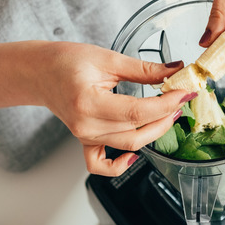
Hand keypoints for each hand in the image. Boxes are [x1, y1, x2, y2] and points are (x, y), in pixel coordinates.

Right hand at [35, 42, 193, 175]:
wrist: (39, 72)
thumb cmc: (66, 61)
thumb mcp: (108, 58)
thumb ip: (144, 69)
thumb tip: (175, 71)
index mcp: (88, 102)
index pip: (138, 111)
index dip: (166, 104)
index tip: (185, 93)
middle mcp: (86, 125)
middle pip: (137, 131)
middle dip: (166, 117)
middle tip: (181, 99)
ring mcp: (85, 136)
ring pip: (129, 145)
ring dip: (154, 132)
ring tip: (168, 113)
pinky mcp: (85, 141)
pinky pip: (101, 165)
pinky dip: (120, 165)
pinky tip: (135, 156)